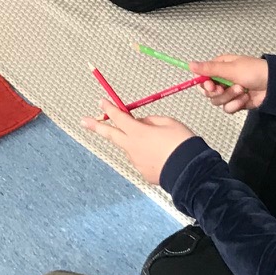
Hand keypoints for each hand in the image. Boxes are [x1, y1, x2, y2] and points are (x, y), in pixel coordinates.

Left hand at [83, 100, 198, 185]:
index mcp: (138, 132)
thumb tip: (141, 123)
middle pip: (110, 134)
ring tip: (160, 144)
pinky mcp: (144, 172)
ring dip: (136, 143)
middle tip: (84, 121)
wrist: (191, 171)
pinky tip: (162, 156)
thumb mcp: (169, 122)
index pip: (119, 117)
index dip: (109, 108)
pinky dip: (147, 155)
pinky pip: (142, 159)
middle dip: (96, 126)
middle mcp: (132, 147)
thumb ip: (151, 120)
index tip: (102, 101)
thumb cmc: (183, 144)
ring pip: (130, 147)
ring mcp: (136, 161)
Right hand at [188, 55, 269, 114]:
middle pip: (208, 92)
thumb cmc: (253, 71)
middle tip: (225, 89)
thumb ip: (209, 69)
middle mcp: (222, 80)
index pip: (202, 78)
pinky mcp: (237, 102)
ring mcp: (230, 92)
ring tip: (241, 90)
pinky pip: (228, 108)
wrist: (274, 84)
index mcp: (220, 67)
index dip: (204, 84)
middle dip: (218, 92)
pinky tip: (245, 98)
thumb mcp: (230, 68)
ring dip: (230, 97)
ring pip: (218, 101)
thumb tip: (190, 64)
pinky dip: (236, 104)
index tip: (210, 86)